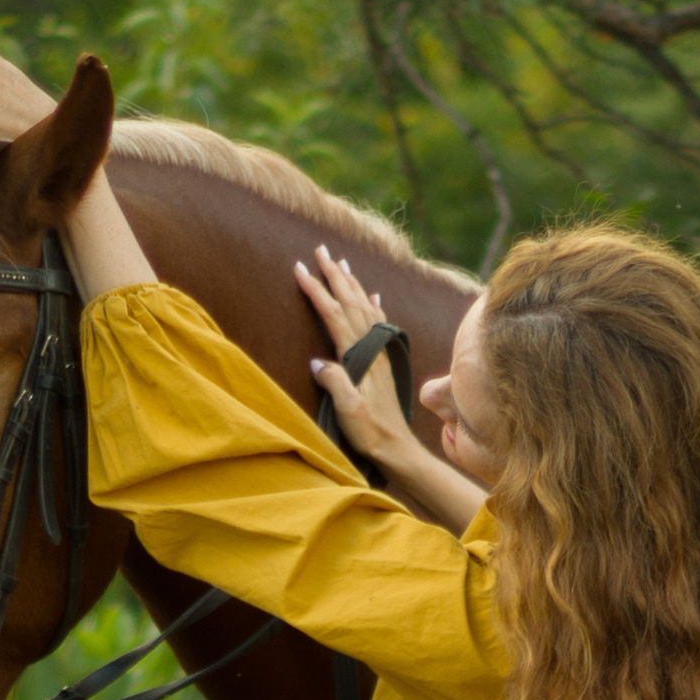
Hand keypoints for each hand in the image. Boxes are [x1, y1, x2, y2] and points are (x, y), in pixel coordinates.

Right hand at [294, 245, 411, 464]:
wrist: (398, 449)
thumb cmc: (371, 433)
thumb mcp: (349, 411)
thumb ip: (335, 383)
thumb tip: (317, 361)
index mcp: (359, 357)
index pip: (334, 315)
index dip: (317, 291)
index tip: (300, 269)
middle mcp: (371, 350)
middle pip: (350, 303)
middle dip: (334, 275)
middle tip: (321, 250)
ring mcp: (380, 355)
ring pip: (364, 308)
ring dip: (352, 284)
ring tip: (342, 263)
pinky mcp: (384, 363)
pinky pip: (377, 325)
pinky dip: (374, 306)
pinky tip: (374, 295)